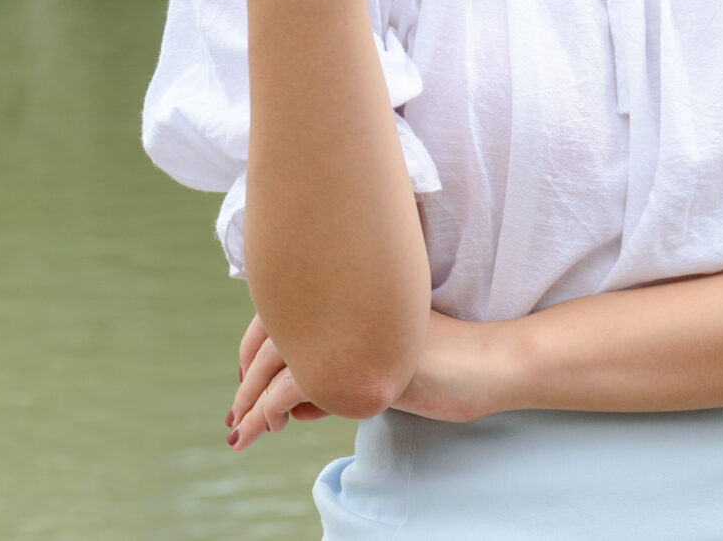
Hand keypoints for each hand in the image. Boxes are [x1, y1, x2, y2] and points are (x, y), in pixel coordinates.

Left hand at [227, 311, 516, 449]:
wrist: (487, 362)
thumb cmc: (441, 360)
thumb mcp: (378, 362)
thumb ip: (338, 366)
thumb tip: (288, 404)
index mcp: (352, 291)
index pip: (281, 313)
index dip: (254, 349)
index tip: (245, 382)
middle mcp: (345, 303)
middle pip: (270, 339)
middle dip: (246, 382)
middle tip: (235, 416)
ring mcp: (351, 331)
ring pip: (274, 365)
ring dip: (249, 403)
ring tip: (241, 432)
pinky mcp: (355, 365)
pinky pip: (294, 388)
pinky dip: (268, 412)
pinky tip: (267, 429)